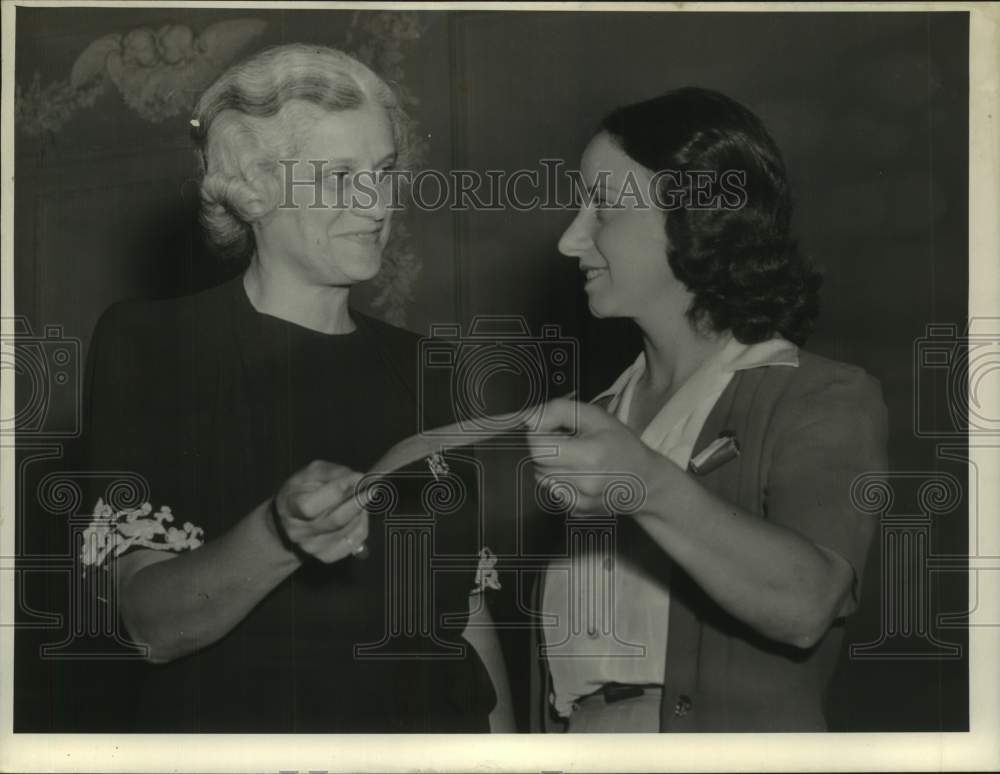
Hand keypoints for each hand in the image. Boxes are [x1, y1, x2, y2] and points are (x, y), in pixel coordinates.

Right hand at [271, 461, 369, 562]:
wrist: (291, 519)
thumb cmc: (302, 491)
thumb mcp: (311, 474)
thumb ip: (333, 474)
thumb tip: (358, 479)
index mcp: (289, 507)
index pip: (311, 505)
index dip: (337, 491)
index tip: (357, 478)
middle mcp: (298, 531)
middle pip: (335, 520)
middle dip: (357, 502)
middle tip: (371, 489)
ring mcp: (312, 547)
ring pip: (347, 531)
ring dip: (361, 513)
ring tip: (364, 499)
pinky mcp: (326, 556)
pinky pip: (353, 542)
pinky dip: (361, 526)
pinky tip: (360, 514)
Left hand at [527, 398, 678, 515]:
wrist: (644, 481)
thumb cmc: (621, 444)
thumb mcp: (596, 417)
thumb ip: (560, 410)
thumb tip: (528, 418)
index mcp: (589, 455)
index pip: (539, 448)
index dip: (538, 434)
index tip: (550, 429)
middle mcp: (584, 482)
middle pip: (538, 463)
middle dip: (546, 449)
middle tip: (566, 443)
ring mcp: (581, 500)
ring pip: (542, 478)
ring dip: (550, 466)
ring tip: (573, 459)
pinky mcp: (577, 511)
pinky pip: (552, 492)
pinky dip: (558, 482)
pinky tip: (577, 475)